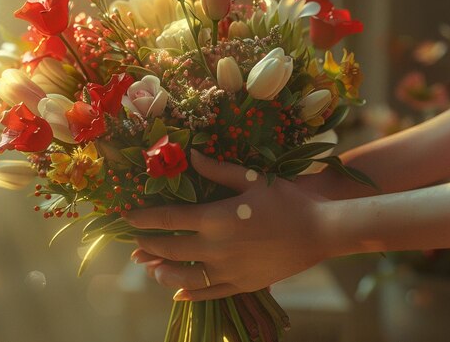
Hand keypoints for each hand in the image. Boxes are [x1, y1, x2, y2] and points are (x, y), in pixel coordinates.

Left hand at [124, 149, 329, 301]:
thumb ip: (217, 170)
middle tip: (134, 243)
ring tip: (151, 267)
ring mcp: (229, 270)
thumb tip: (190, 154)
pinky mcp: (243, 284)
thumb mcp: (251, 179)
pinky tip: (178, 292)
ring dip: (162, 272)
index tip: (127, 217)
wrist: (322, 231)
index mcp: (215, 219)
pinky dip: (190, 293)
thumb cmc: (286, 200)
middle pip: (170, 250)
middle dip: (148, 246)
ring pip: (184, 277)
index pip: (168, 220)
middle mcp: (216, 248)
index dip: (144, 218)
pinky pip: (210, 293)